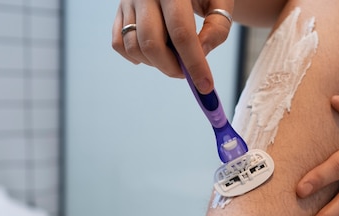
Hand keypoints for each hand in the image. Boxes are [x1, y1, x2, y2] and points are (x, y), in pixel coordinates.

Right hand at [112, 0, 233, 93]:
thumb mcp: (219, 2)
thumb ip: (218, 27)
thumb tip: (202, 53)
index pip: (181, 32)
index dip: (194, 63)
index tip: (204, 85)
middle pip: (152, 43)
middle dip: (171, 68)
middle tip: (186, 73)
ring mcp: (128, 2)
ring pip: (134, 47)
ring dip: (155, 64)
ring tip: (173, 57)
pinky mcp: (119, 11)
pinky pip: (120, 45)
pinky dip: (137, 57)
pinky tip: (154, 53)